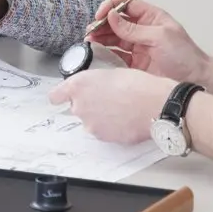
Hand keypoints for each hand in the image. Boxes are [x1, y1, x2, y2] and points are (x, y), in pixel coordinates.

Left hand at [48, 68, 175, 144]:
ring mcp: (90, 125)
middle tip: (108, 97)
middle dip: (88, 104)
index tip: (63, 96)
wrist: (156, 105)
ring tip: (120, 108)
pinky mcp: (103, 138)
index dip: (61, 95)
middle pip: (76, 108)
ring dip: (100, 116)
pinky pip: (103, 131)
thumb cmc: (138, 84)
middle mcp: (80, 107)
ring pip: (90, 120)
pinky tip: (124, 119)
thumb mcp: (111, 73)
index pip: (55, 96)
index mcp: (79, 86)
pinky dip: (110, 127)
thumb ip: (93, 84)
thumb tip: (92, 90)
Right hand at [86, 0, 210, 83]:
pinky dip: (106, 54)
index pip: (126, 4)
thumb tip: (111, 17)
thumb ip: (133, 28)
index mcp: (151, 17)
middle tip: (90, 31)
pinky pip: (116, 55)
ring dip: (101, 38)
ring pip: (114, 38)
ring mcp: (138, 46)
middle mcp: (142, 30)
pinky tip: (98, 54)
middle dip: (102, 24)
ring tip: (90, 42)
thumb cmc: (184, 55)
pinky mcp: (134, 63)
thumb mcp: (159, 37)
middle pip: (117, 21)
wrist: (194, 80)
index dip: (111, 6)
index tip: (100, 15)